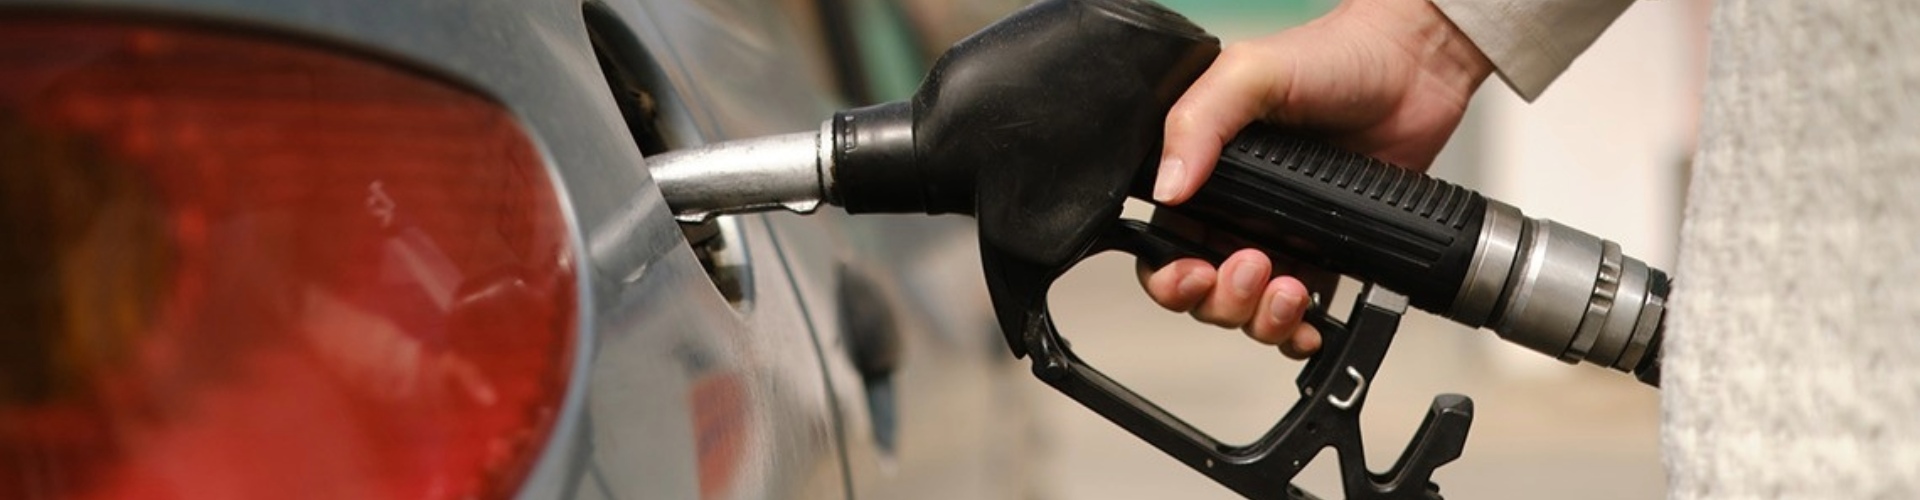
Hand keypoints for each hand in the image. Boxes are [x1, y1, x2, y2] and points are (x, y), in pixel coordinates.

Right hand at [1139, 0, 1492, 356]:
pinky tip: (1309, 322)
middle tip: (1254, 266)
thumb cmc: (1333, 58)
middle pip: (1200, 292)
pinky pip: (1298, 316)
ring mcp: (1278, 237)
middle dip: (1221, 299)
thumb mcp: (1249, 73)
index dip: (1169, 274)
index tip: (1195, 273)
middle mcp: (1233, 211)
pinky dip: (1298, 333)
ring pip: (1246, 312)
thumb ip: (1196, 122)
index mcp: (1201, 173)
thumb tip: (1166, 185)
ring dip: (1261, 318)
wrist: (1413, 71)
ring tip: (1290, 287)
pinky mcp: (1323, 257)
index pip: (1162, 244)